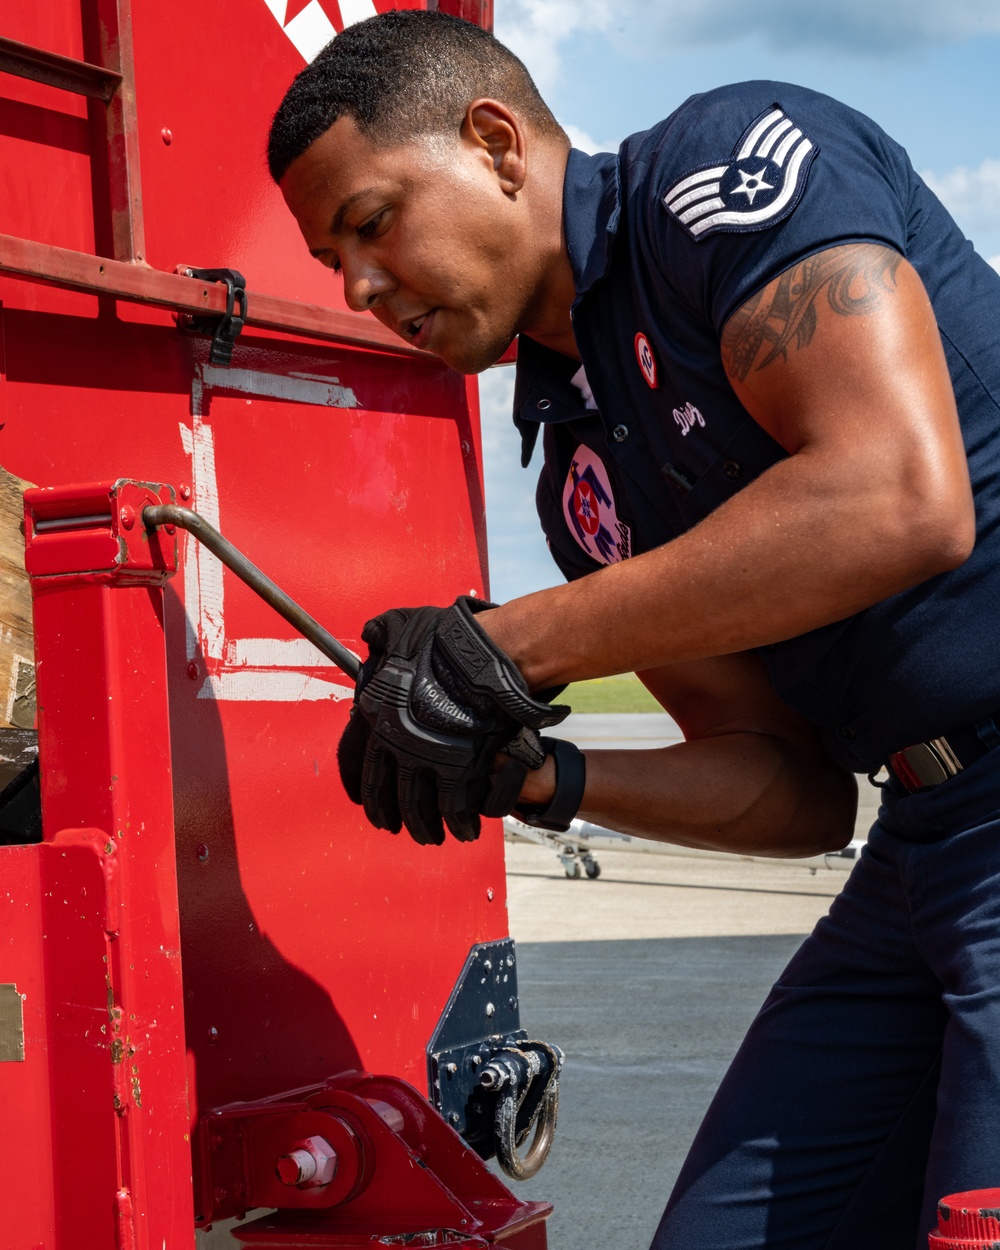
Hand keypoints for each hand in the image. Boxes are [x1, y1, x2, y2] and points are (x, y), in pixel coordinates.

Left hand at [337, 597, 568, 844]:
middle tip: (397, 828)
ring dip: (424, 827)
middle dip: (391, 816)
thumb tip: (370, 633)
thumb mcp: (400, 628)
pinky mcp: (458, 771)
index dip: (361, 790)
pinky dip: (459, 824)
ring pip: (419, 809)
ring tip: (431, 836)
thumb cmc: (442, 641)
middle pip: (388, 795)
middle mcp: (395, 745)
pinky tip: (464, 830)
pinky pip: (454, 809)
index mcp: (376, 718)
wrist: (479, 659)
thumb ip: (382, 635)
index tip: (363, 804)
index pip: (358, 768)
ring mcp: (425, 760)